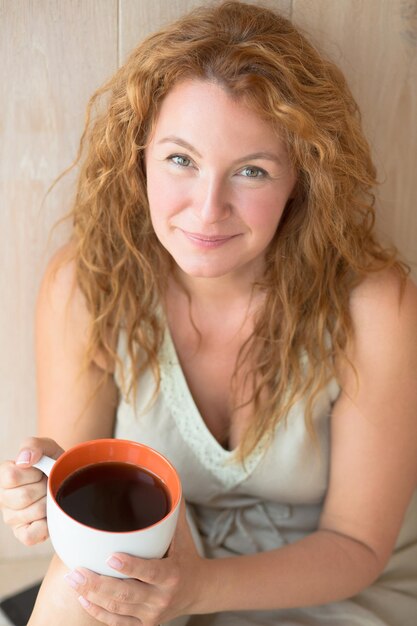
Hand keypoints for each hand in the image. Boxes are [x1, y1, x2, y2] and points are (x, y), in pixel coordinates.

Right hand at [0, 437, 63, 545]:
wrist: (68, 479)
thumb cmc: (53, 464)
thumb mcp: (47, 447)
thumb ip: (33, 445)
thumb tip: (24, 460)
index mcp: (5, 475)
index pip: (11, 476)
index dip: (32, 473)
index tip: (40, 470)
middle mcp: (4, 498)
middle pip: (24, 496)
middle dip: (44, 488)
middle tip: (48, 484)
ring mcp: (12, 517)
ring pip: (32, 513)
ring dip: (48, 503)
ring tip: (49, 496)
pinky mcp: (23, 534)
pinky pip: (30, 536)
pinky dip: (45, 526)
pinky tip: (49, 515)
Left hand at [64, 500, 206, 625]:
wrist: (198, 590)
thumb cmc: (185, 555)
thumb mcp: (183, 534)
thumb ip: (171, 511)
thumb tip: (166, 480)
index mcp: (172, 574)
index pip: (149, 572)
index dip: (130, 567)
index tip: (110, 557)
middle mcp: (161, 598)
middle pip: (126, 594)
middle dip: (98, 584)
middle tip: (76, 572)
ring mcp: (151, 615)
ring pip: (117, 609)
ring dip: (92, 595)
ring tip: (73, 581)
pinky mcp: (143, 625)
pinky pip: (116, 622)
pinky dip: (98, 611)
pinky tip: (83, 598)